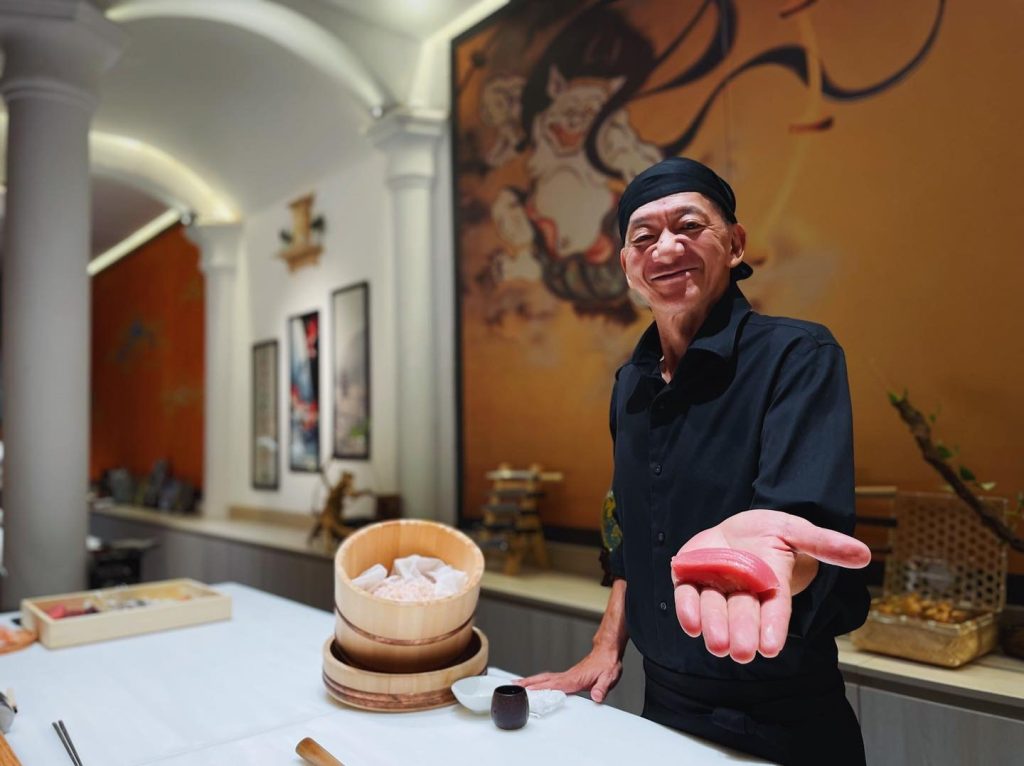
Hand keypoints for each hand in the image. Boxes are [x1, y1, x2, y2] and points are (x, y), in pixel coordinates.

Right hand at [516, 646, 622, 702]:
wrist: (608, 652)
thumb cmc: (607, 664)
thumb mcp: (608, 678)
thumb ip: (602, 688)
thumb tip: (597, 697)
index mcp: (574, 678)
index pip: (553, 684)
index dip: (540, 688)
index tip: (526, 690)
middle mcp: (567, 676)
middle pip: (543, 679)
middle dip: (528, 682)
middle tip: (513, 685)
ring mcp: (567, 675)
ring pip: (545, 678)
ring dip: (531, 680)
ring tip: (518, 684)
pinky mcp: (569, 676)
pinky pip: (550, 679)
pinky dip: (540, 681)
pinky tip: (537, 684)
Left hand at [672, 509, 869, 663]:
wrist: (736, 527)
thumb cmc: (770, 533)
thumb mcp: (797, 531)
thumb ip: (824, 543)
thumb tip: (863, 554)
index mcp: (772, 585)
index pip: (776, 610)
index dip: (773, 628)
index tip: (770, 648)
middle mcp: (744, 592)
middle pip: (744, 614)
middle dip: (743, 632)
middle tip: (742, 652)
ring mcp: (716, 587)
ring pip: (715, 610)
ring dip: (715, 627)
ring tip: (718, 644)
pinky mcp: (691, 579)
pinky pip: (687, 597)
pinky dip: (687, 611)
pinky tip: (692, 625)